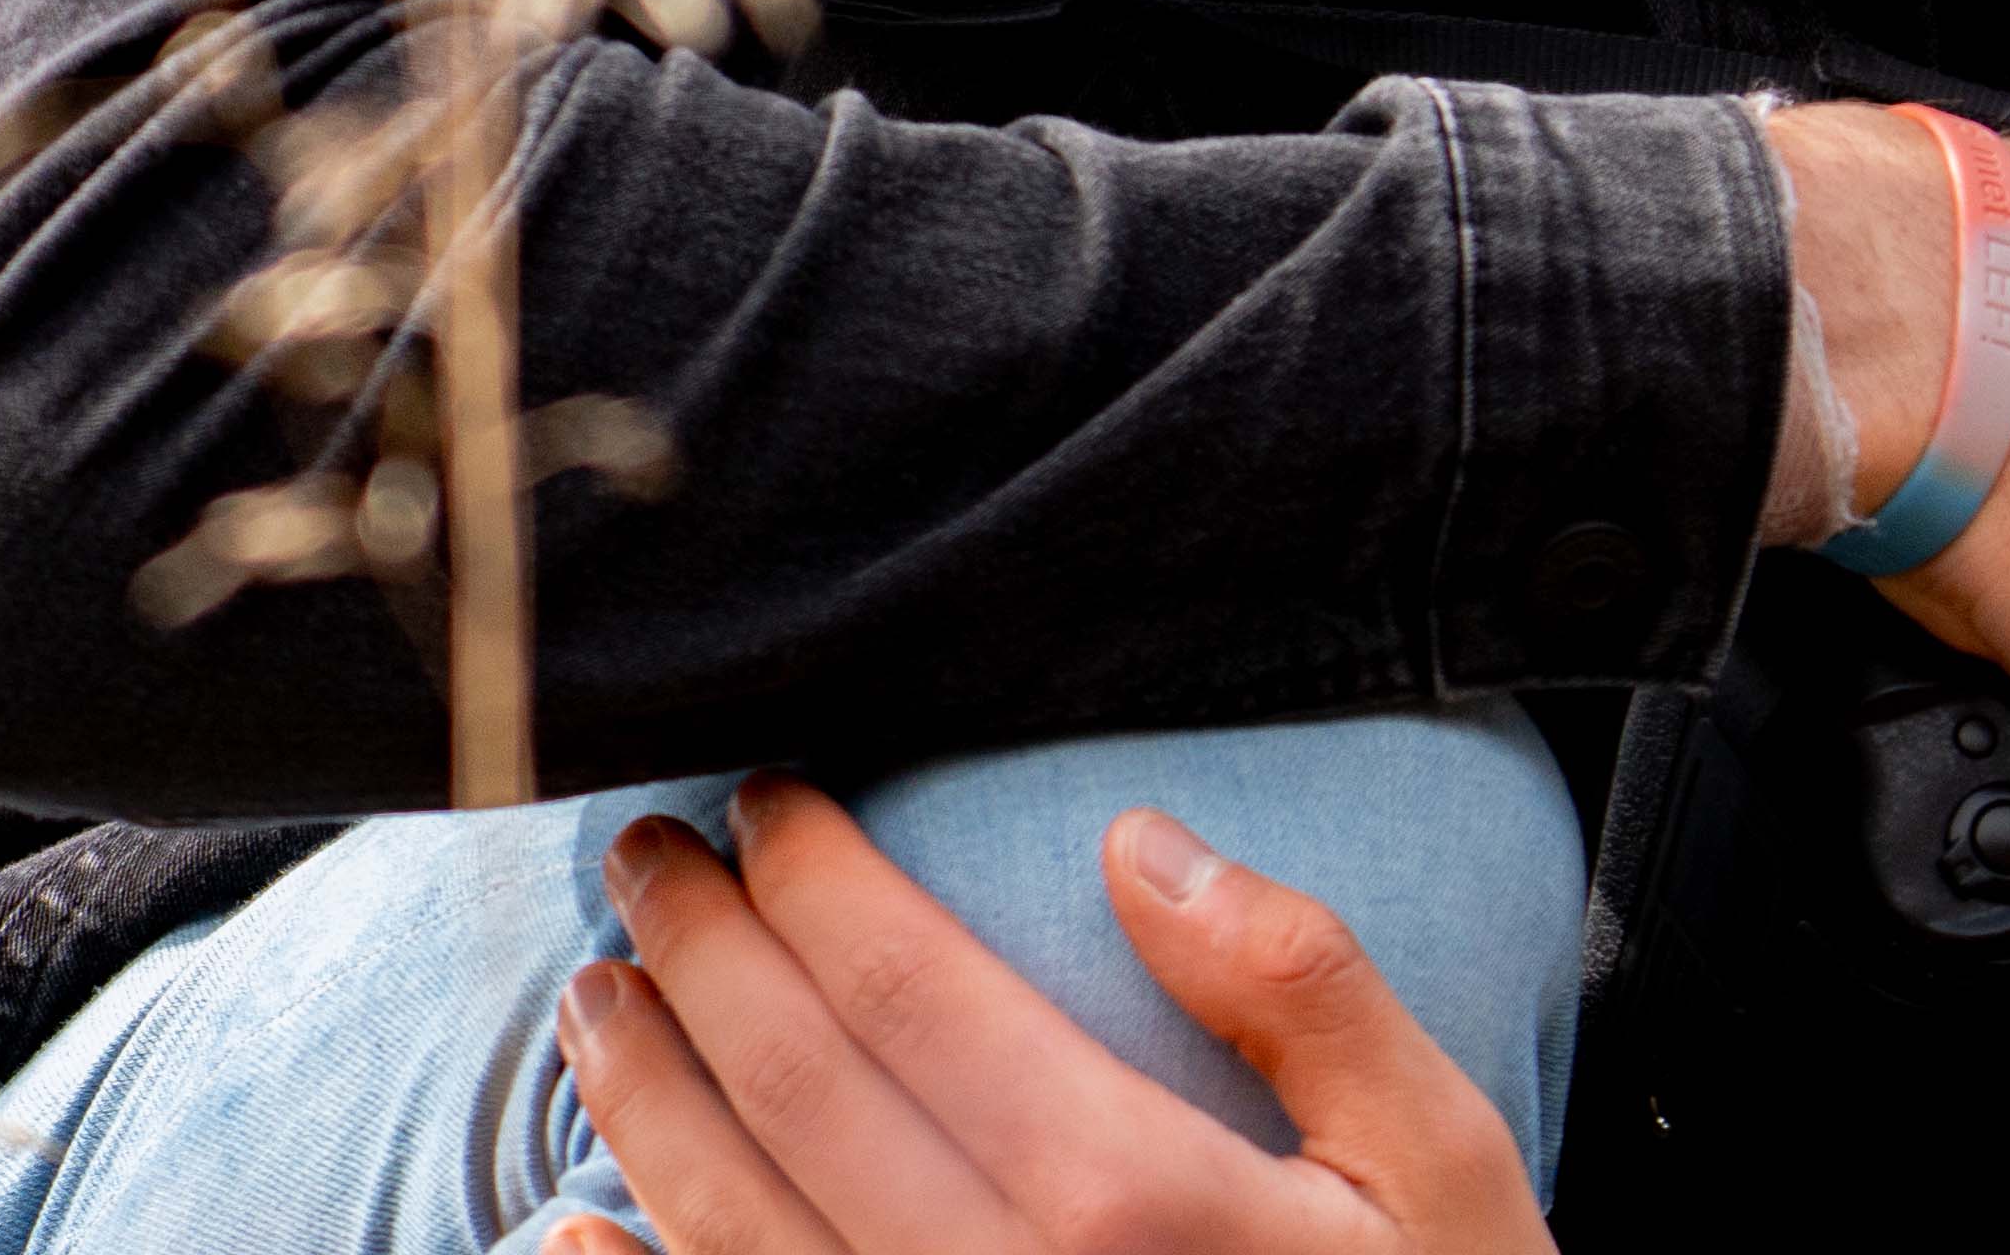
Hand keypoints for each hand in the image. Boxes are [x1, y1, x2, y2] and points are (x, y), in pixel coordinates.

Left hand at [547, 783, 1553, 1254]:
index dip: (816, 881)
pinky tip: (568, 1232)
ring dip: (642, 1104)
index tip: (764, 798)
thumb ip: (1302, 987)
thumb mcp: (1441, 1161)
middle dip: (702, 956)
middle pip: (796, 1095)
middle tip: (640, 856)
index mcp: (1132, 1199)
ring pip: (732, 1234)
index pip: (913, 991)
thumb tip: (1136, 845)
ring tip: (597, 999)